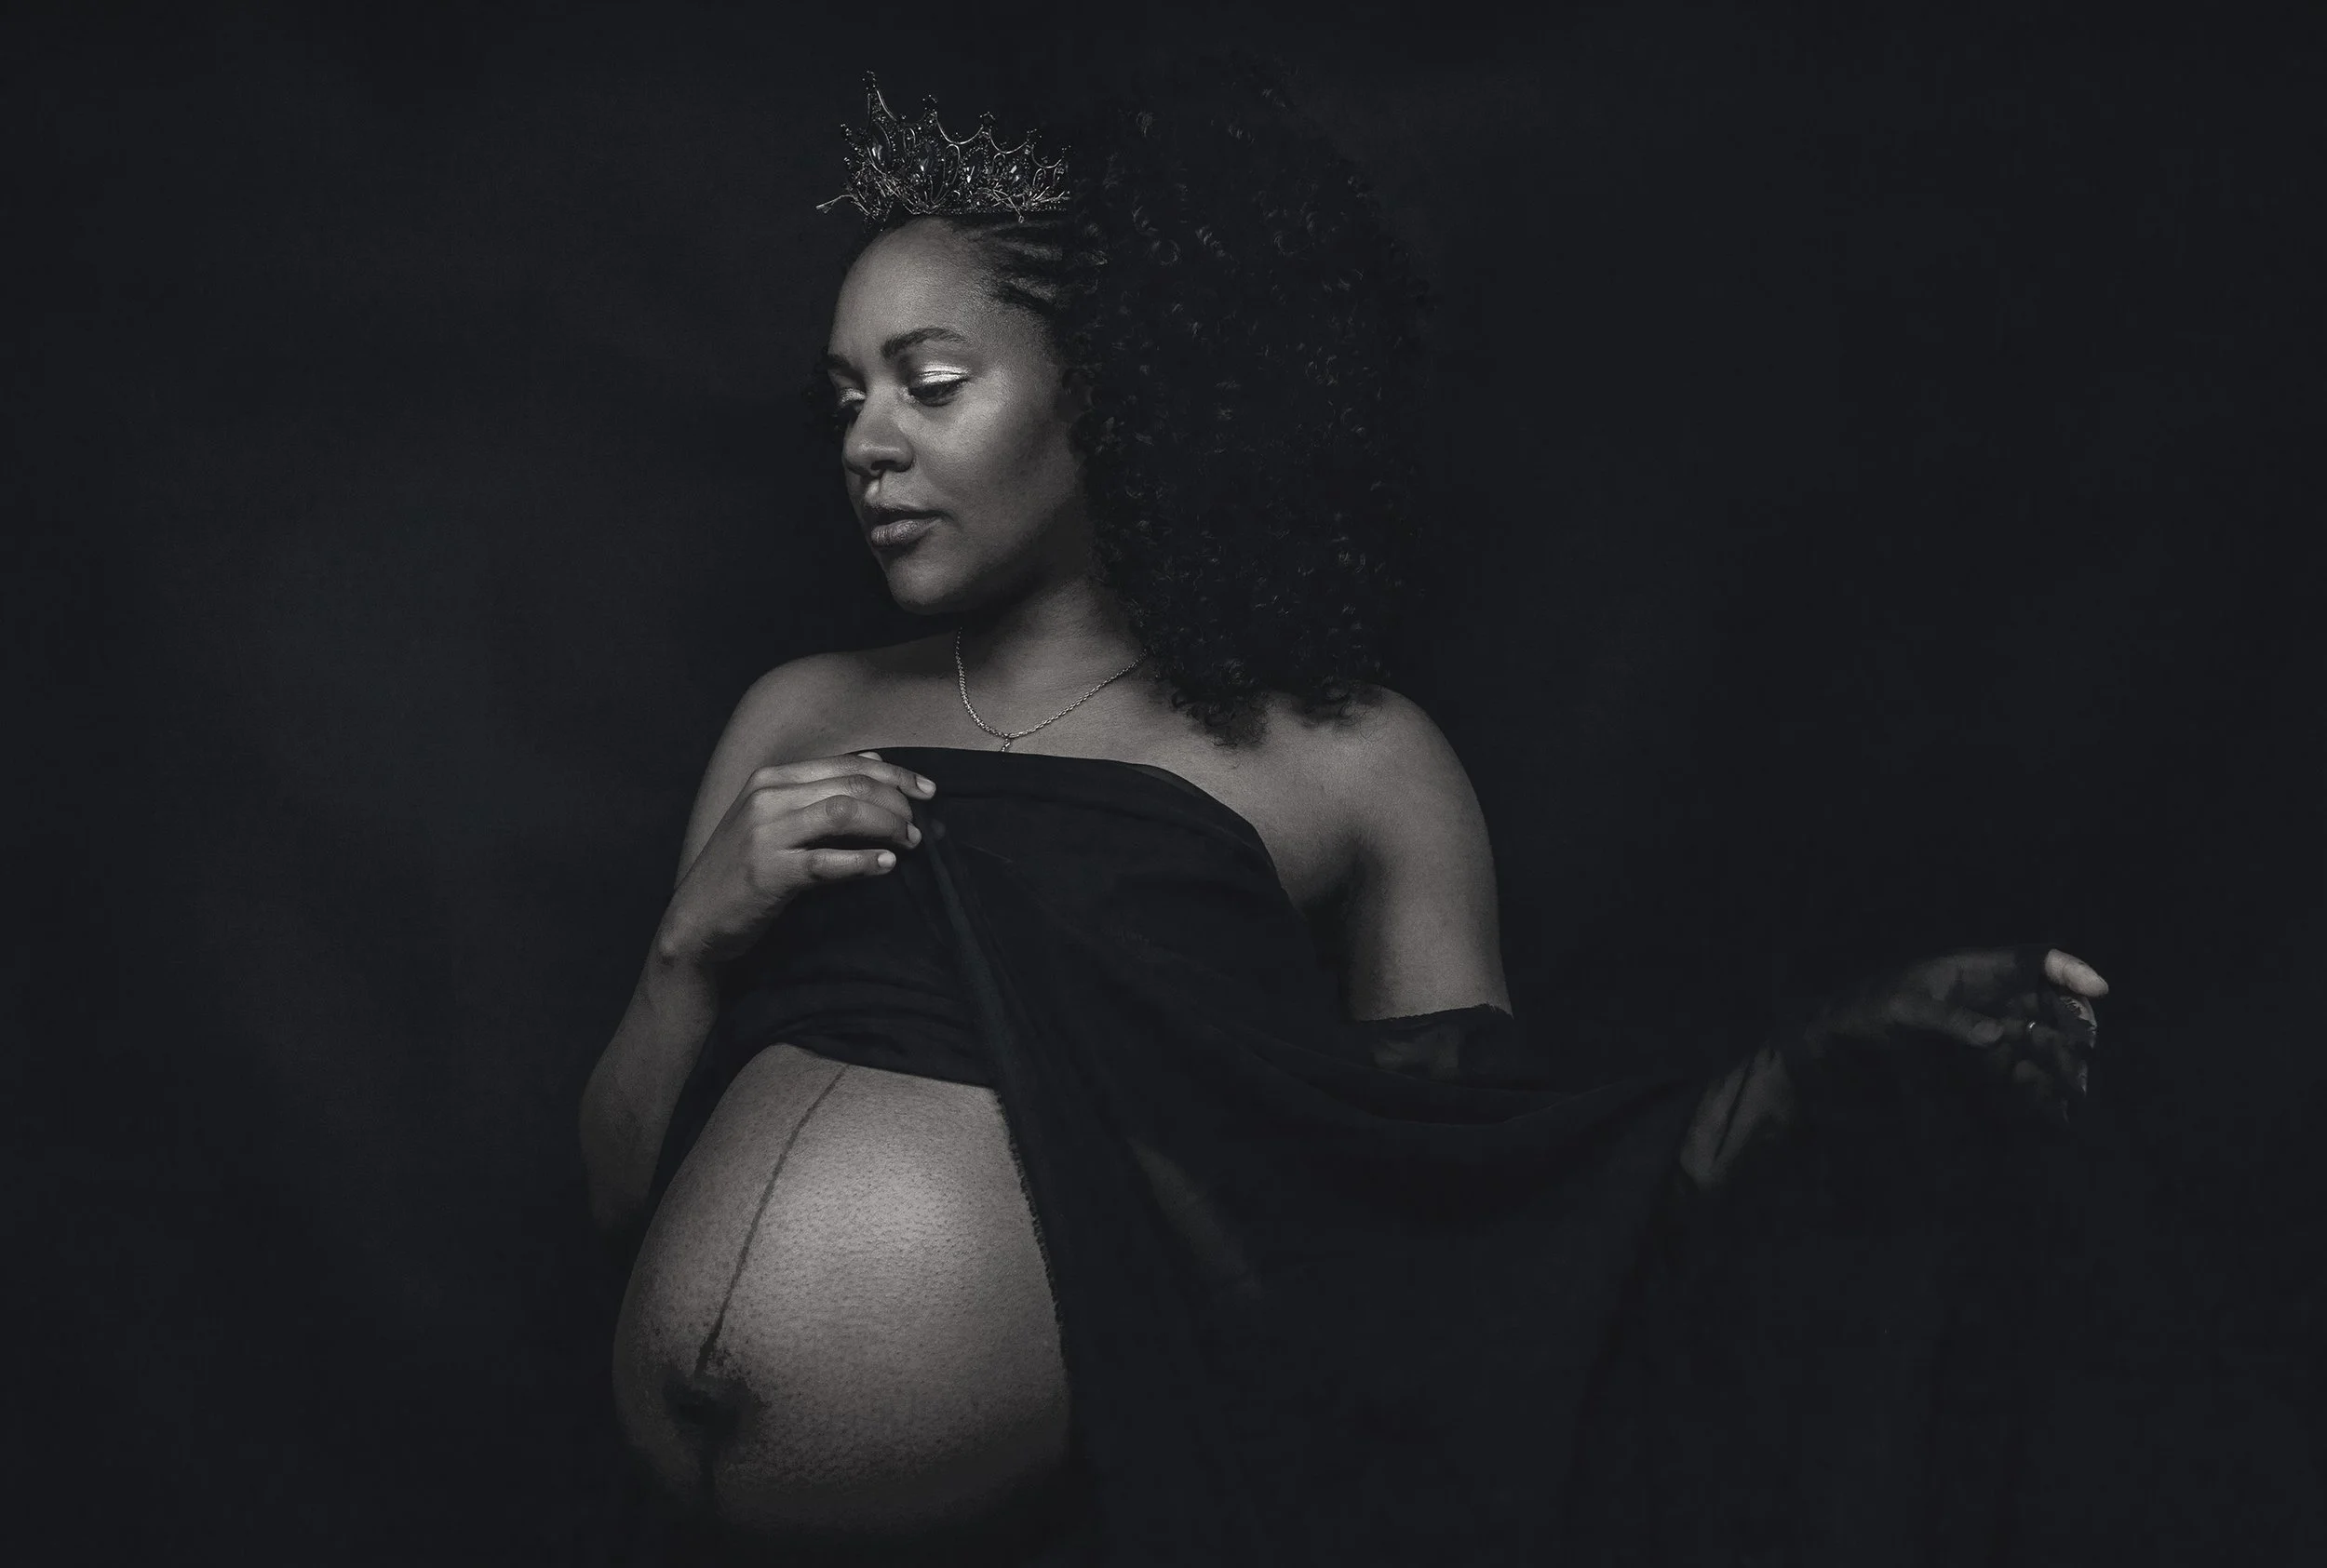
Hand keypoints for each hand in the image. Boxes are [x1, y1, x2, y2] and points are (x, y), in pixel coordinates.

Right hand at [656, 751, 934, 967]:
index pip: (847, 765)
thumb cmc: (743, 870)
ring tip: (908, 843)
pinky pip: (826, 861)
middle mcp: (766, 797)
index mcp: (772, 779)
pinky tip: (885, 864)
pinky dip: (862, 860)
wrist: (696, 920)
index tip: (928, 791)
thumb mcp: (774, 819)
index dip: (895, 775)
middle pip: (851, 786)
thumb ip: (817, 792)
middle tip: (920, 826)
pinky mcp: (767, 872)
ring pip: (843, 813)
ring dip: (886, 826)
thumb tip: (875, 763)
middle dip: (897, 803)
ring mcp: (764, 833)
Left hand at [1794, 946, 2107, 1123]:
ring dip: (2061, 1069)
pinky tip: (2055, 1119)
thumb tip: (1997, 1037)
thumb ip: (1949, 1021)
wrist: (1827, 1060)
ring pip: (2039, 1050)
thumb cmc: (1862, 1018)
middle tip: (2083, 1057)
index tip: (2100, 988)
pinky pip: (2019, 1083)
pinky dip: (2039, 1098)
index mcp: (1971, 974)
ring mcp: (1984, 1041)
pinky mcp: (1976, 1076)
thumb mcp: (1902, 1011)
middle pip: (2047, 1010)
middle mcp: (1985, 1004)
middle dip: (2072, 1029)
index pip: (2031, 961)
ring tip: (2074, 1096)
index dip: (2068, 969)